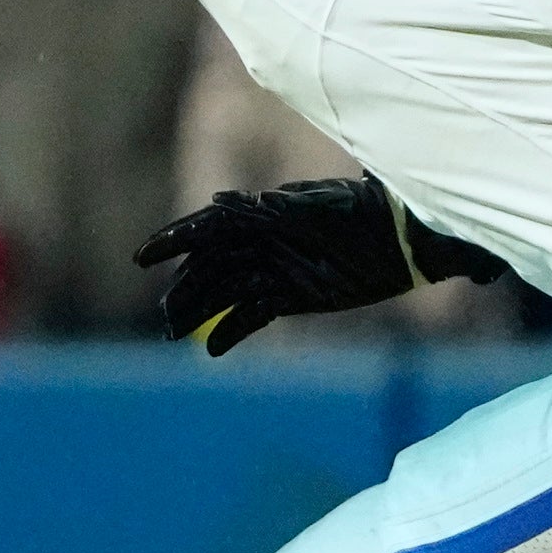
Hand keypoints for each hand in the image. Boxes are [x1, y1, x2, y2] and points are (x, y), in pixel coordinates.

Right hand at [132, 175, 505, 355]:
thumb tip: (241, 204)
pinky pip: (254, 314)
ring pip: (225, 291)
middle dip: (184, 287)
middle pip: (210, 265)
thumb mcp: (326, 207)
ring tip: (172, 333)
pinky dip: (232, 330)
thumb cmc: (370, 212)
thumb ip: (287, 208)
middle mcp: (264, 242)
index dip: (173, 241)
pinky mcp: (296, 294)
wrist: (408, 234)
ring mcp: (279, 268)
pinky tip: (213, 348)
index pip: (207, 227)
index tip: (142, 259)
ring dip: (199, 310)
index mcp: (264, 215)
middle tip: (164, 317)